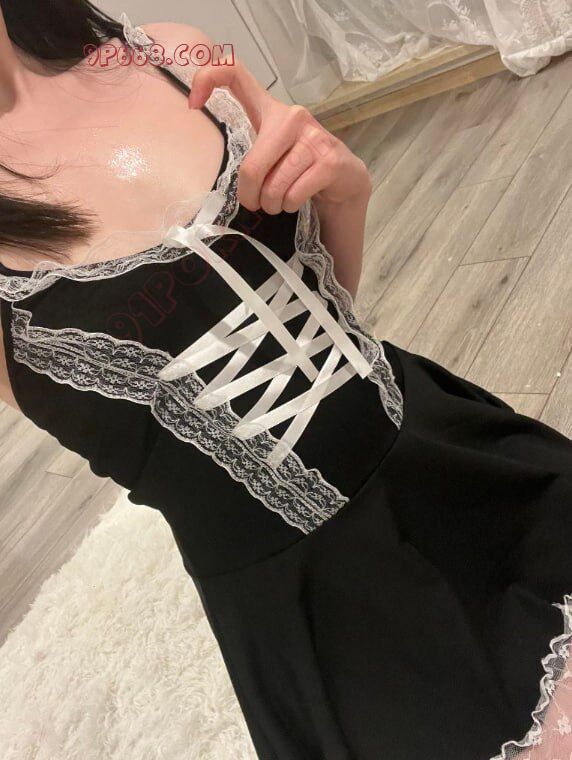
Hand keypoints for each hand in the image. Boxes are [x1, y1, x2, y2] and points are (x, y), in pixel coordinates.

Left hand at [186, 60, 370, 214]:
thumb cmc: (299, 169)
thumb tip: (214, 172)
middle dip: (250, 195)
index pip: (235, 73)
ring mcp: (314, 137)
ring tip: (279, 203)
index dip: (208, 78)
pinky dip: (290, 206)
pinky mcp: (329, 160)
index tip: (193, 104)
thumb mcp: (271, 153)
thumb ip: (249, 153)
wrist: (344, 181)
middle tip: (256, 203)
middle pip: (252, 166)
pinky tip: (296, 201)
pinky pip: (293, 194)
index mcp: (271, 110)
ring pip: (274, 186)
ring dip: (273, 204)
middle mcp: (292, 116)